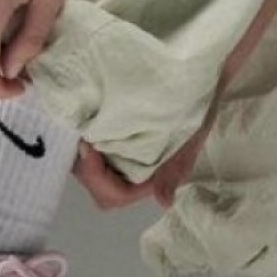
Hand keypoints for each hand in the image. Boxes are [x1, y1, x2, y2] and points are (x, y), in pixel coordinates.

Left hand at [72, 42, 261, 210]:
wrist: (199, 73)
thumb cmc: (197, 106)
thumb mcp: (190, 138)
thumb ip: (176, 170)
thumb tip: (164, 202)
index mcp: (147, 179)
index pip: (113, 195)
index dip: (97, 178)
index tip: (87, 146)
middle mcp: (128, 171)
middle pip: (93, 183)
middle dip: (83, 163)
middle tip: (77, 130)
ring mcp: (116, 153)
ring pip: (85, 164)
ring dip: (79, 147)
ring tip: (77, 120)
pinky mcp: (108, 133)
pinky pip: (85, 141)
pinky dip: (79, 131)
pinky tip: (79, 112)